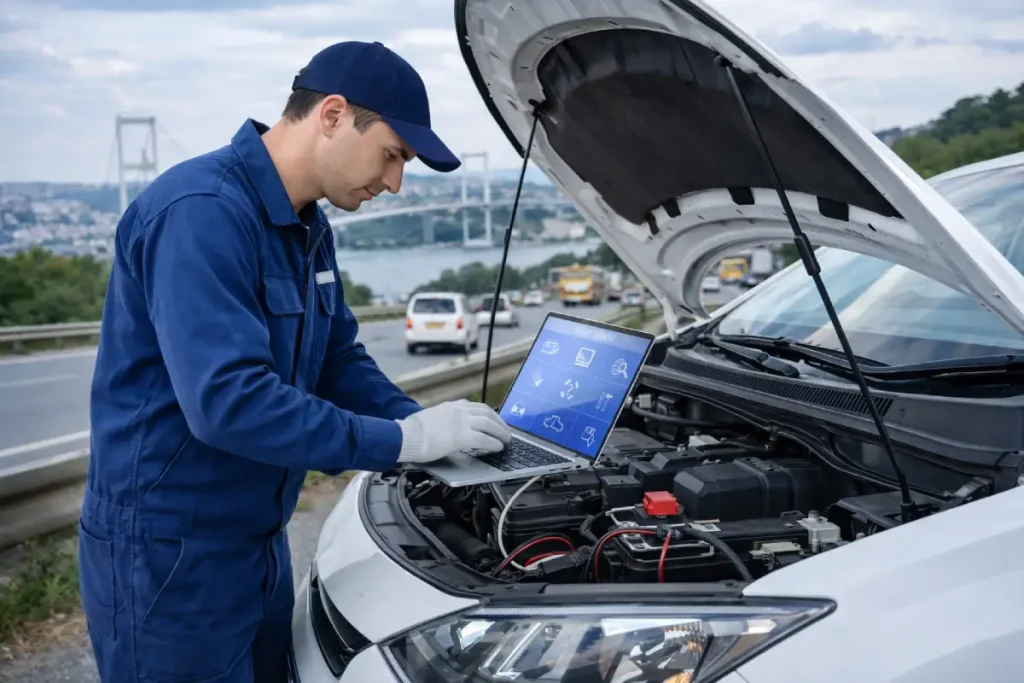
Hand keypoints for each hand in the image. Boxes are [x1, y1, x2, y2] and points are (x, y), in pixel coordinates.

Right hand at [396, 399, 511, 463]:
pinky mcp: (461, 437)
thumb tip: (450, 426)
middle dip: (500, 423)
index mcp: (452, 406)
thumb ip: (445, 419)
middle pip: (487, 413)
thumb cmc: (413, 431)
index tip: (495, 420)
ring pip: (489, 424)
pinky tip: (498, 448)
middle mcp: (459, 411)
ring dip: (500, 433)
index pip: (477, 407)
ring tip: (506, 440)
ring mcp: (461, 422)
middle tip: (506, 432)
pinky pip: (484, 439)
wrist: (406, 436)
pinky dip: (494, 443)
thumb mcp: (432, 417)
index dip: (490, 415)